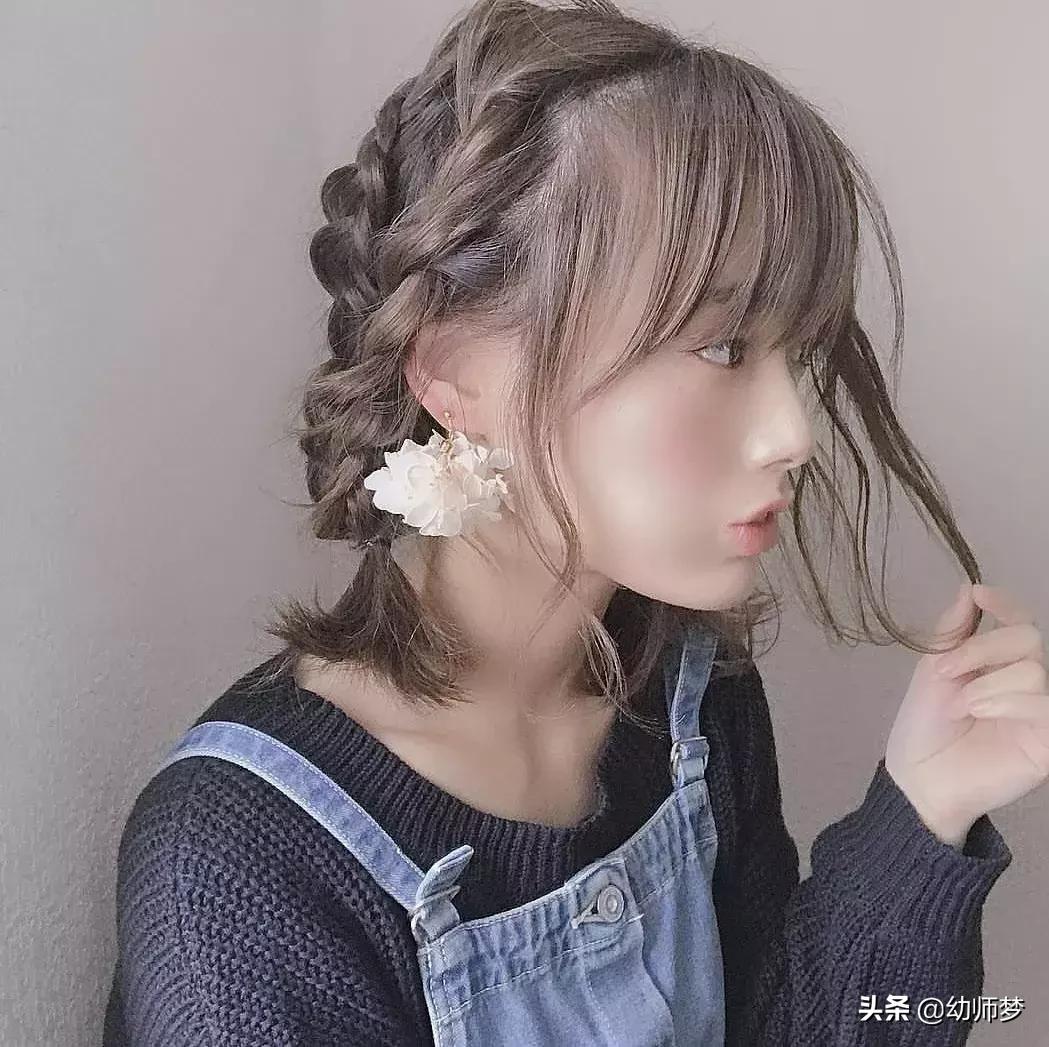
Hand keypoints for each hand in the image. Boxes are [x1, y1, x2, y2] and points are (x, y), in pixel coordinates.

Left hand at [884, 582, 1047, 846]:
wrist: (919, 777)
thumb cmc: (925, 726)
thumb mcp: (934, 670)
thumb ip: (954, 631)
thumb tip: (969, 587)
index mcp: (999, 664)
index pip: (1020, 623)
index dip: (1006, 604)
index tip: (980, 595)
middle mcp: (1025, 683)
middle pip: (1029, 639)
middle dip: (982, 649)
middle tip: (944, 672)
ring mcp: (1039, 712)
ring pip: (1035, 672)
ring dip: (986, 684)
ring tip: (959, 707)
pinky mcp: (1047, 742)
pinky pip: (1046, 707)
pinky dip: (1008, 703)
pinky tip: (980, 714)